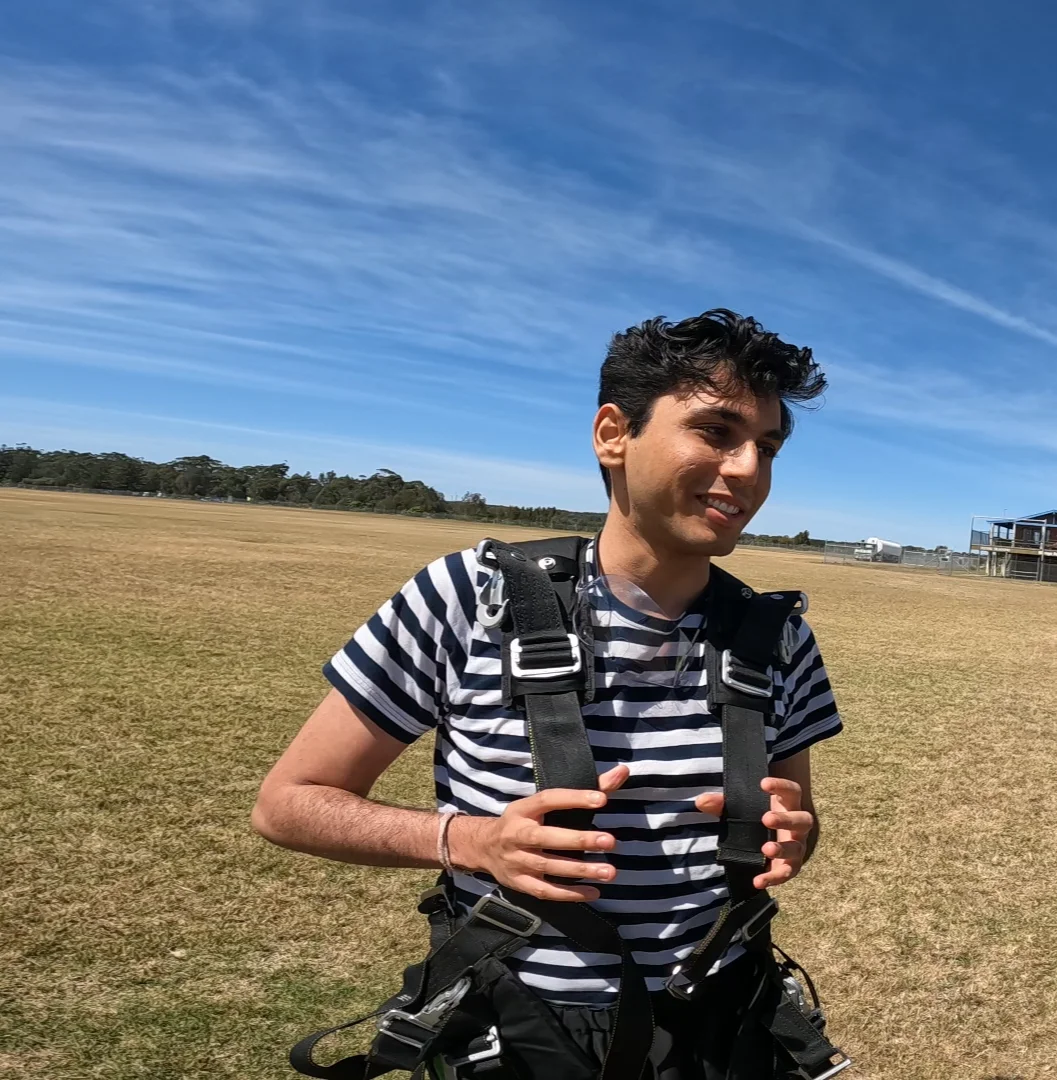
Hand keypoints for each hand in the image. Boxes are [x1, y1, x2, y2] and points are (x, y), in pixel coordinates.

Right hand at [448, 765, 629, 900]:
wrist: (482, 846)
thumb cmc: (523, 821)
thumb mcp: (542, 804)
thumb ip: (586, 789)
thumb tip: (623, 771)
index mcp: (522, 809)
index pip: (548, 799)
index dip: (573, 798)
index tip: (602, 798)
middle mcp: (516, 833)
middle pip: (547, 837)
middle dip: (579, 840)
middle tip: (610, 841)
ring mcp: (516, 860)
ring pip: (548, 866)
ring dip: (580, 869)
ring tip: (609, 871)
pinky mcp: (519, 883)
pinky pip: (545, 890)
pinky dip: (569, 893)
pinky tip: (594, 891)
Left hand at [694, 777, 813, 889]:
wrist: (771, 837)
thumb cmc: (757, 816)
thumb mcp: (742, 808)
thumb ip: (722, 804)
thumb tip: (701, 801)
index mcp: (787, 804)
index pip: (791, 790)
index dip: (780, 785)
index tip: (763, 783)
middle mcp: (798, 824)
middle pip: (802, 819)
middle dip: (785, 819)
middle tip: (766, 818)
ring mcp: (797, 845)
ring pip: (797, 847)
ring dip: (783, 848)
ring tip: (766, 849)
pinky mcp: (791, 865)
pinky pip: (786, 872)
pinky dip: (773, 877)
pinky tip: (758, 880)